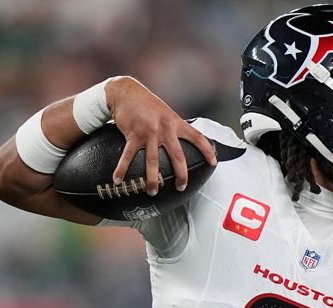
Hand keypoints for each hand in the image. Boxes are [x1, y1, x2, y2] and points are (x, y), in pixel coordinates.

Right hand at [107, 77, 216, 194]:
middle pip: (177, 156)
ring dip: (152, 179)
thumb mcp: (165, 112)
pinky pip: (128, 156)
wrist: (126, 91)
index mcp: (175, 123)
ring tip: (152, 191)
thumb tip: (181, 141)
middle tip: (181, 187)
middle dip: (181, 175)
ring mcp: (149, 132)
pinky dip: (122, 169)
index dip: (207, 151)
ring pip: (153, 161)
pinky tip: (118, 180)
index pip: (197, 137)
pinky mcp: (133, 134)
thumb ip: (173, 127)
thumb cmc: (146, 103)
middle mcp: (165, 128)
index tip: (213, 163)